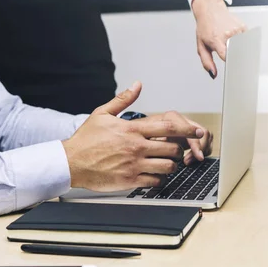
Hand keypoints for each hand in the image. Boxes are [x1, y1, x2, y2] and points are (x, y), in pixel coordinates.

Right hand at [62, 82, 205, 192]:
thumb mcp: (102, 114)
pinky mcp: (130, 180)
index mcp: (132, 129)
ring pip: (167, 166)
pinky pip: (155, 181)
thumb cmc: (85, 139)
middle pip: (172, 148)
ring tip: (164, 163)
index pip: (168, 127)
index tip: (196, 131)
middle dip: (177, 149)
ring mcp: (134, 165)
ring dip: (170, 165)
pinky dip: (158, 179)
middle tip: (174, 150)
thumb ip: (123, 100)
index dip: (187, 129)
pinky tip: (153, 175)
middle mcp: (136, 147)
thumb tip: (137, 85)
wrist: (71, 162)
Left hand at [192, 0, 246, 78]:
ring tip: (230, 44)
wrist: (210, 11)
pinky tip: (234, 39)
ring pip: (243, 47)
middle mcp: (228, 34)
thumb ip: (206, 62)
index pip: (227, 56)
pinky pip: (246, 40)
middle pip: (237, 53)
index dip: (230, 63)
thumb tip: (213, 74)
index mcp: (216, 40)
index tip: (232, 68)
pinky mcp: (244, 27)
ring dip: (238, 50)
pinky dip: (241, 43)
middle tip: (232, 59)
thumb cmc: (205, 28)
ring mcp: (237, 30)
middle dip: (235, 58)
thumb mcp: (201, 46)